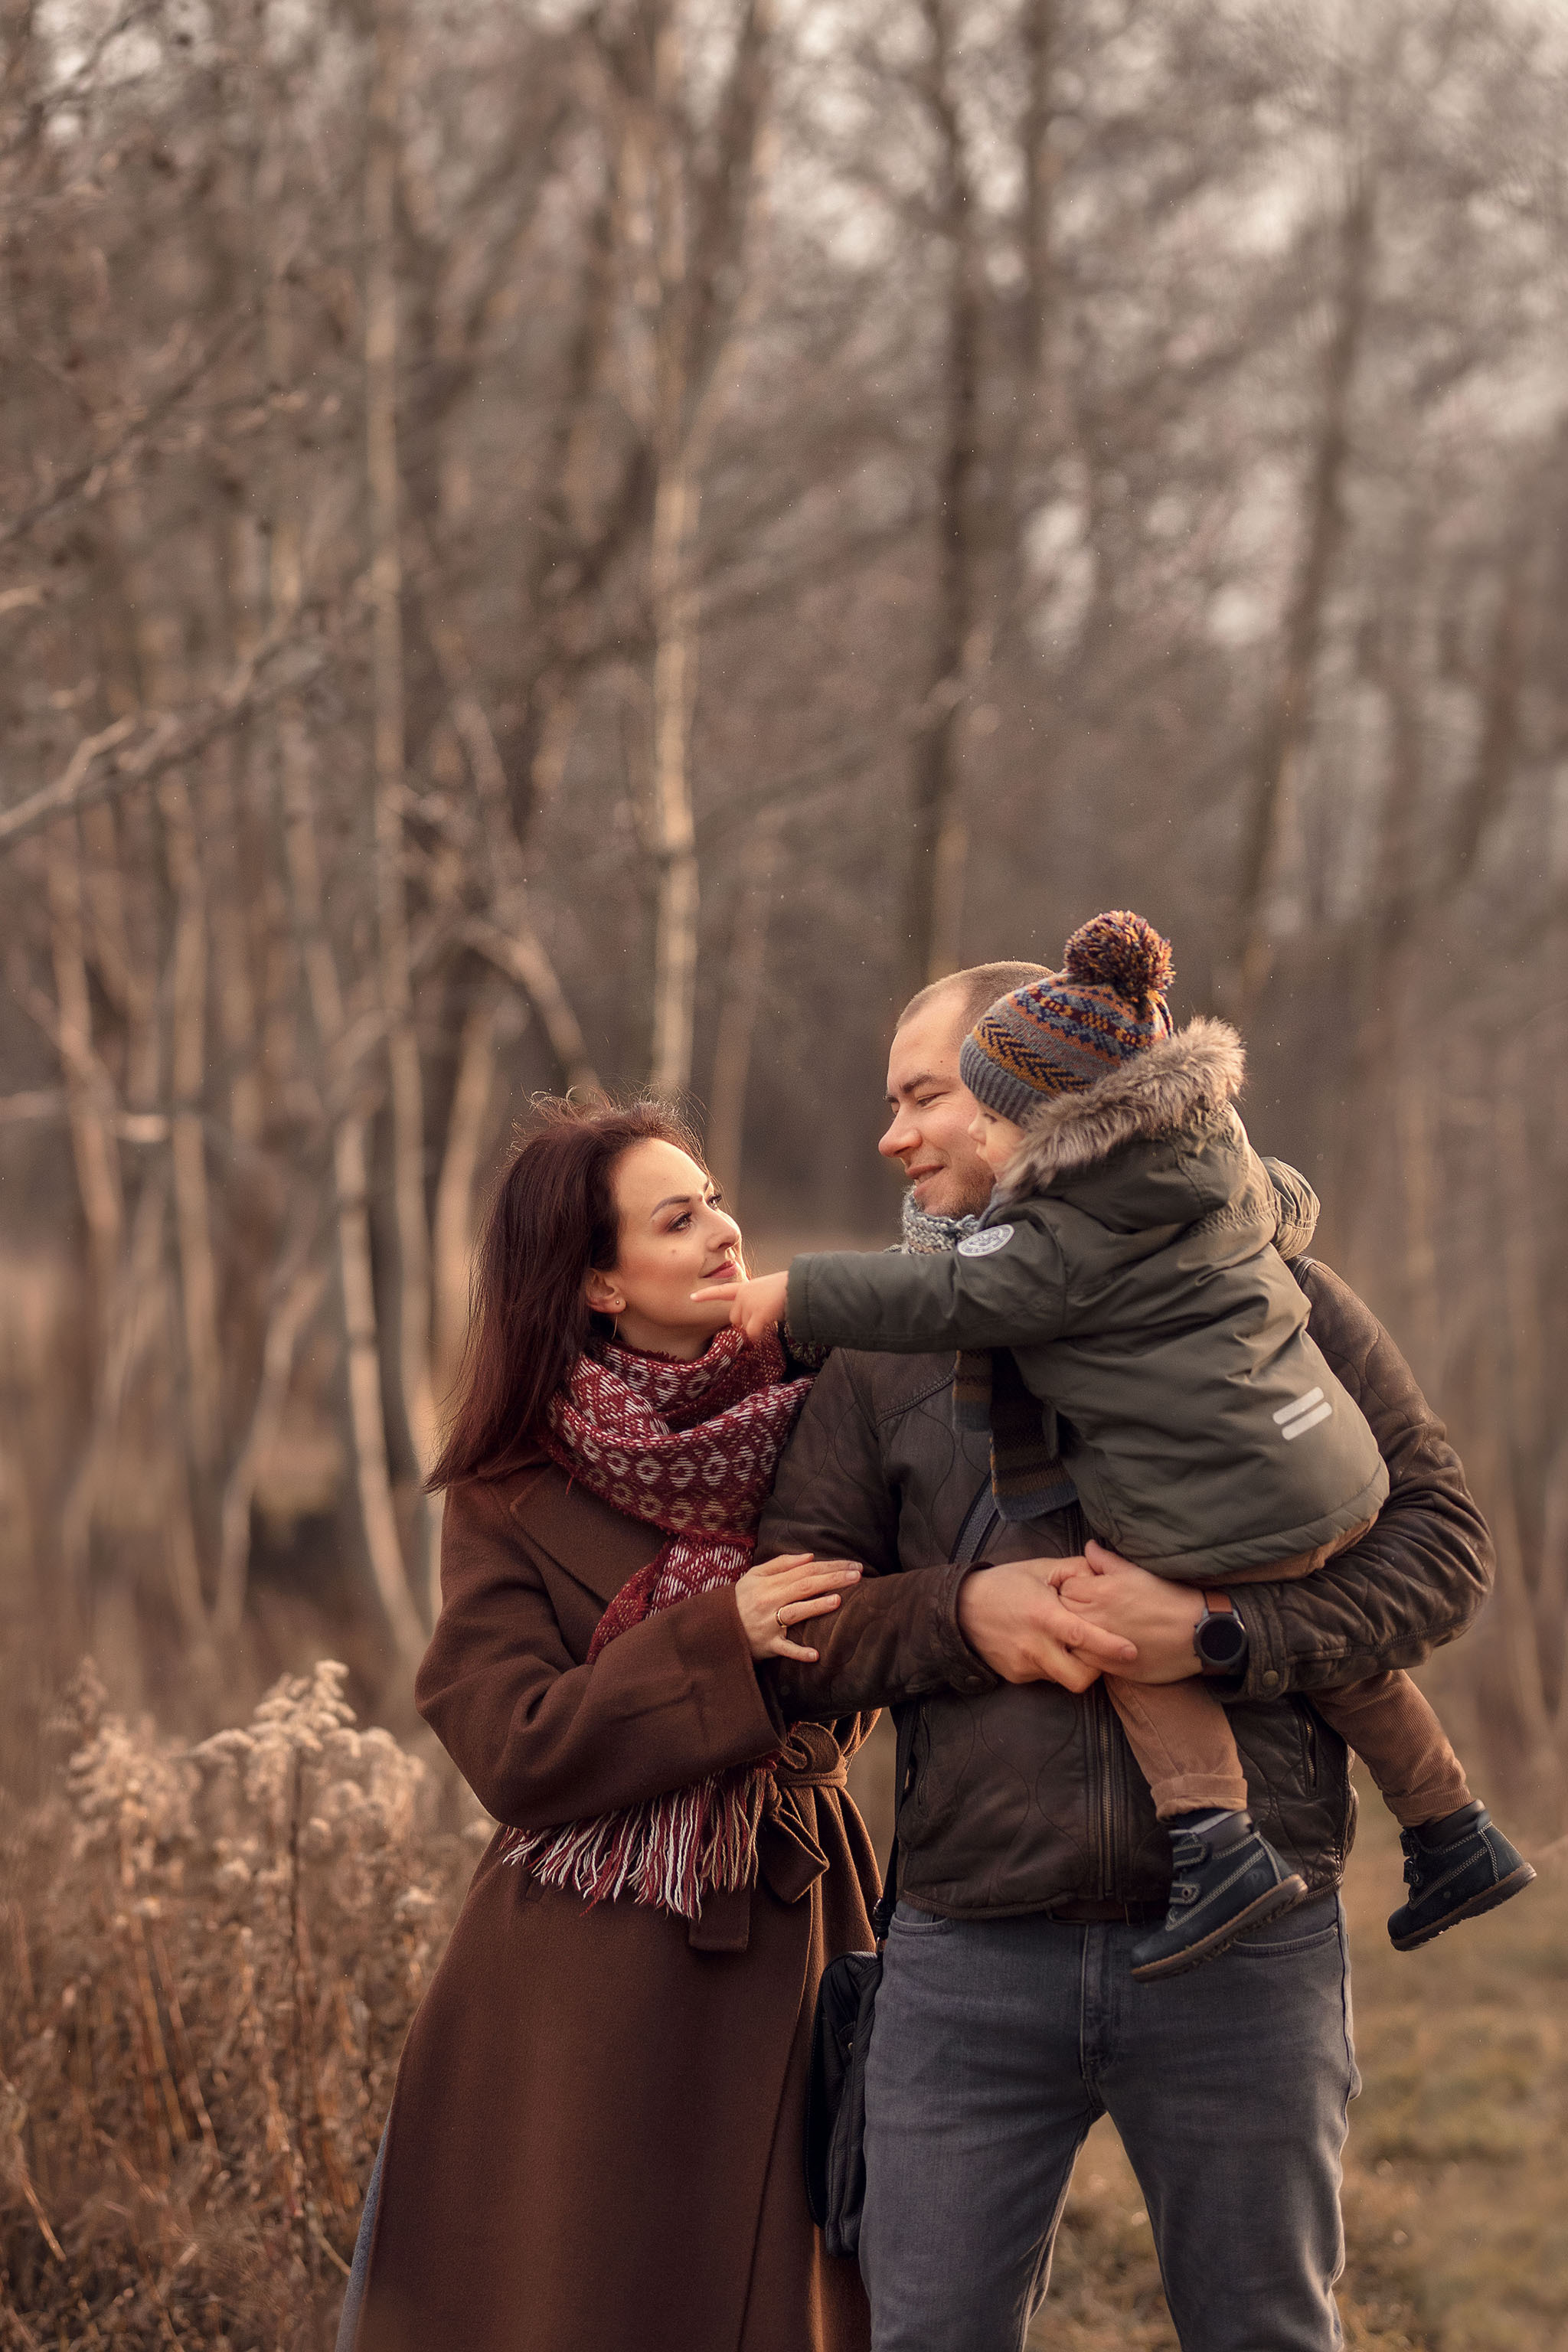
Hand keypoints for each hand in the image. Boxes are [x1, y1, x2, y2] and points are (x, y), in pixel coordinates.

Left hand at [691, 1269, 789, 1343]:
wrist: (800, 1285)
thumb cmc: (788, 1289)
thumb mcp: (766, 1291)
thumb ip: (755, 1302)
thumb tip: (752, 1323)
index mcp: (746, 1287)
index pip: (722, 1291)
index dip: (706, 1295)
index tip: (692, 1297)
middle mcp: (744, 1295)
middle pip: (735, 1319)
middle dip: (747, 1322)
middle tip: (764, 1317)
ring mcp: (749, 1304)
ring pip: (745, 1327)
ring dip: (756, 1328)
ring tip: (771, 1317)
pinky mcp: (757, 1314)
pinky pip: (752, 1333)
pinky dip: (759, 1335)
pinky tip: (769, 1328)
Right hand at [734, 1552, 861, 1662]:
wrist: (717, 1627)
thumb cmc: (742, 1599)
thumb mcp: (755, 1575)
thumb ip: (781, 1564)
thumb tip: (810, 1557)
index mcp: (770, 1583)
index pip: (806, 1570)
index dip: (830, 1566)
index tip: (853, 1565)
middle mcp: (770, 1601)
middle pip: (806, 1586)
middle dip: (833, 1579)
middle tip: (858, 1575)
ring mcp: (769, 1624)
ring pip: (796, 1612)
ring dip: (817, 1607)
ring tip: (838, 1600)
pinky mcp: (768, 1645)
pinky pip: (785, 1649)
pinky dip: (799, 1652)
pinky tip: (816, 1654)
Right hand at [956, 1558, 1137, 1691]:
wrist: (960, 1609)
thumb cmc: (1005, 1584)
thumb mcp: (1039, 1569)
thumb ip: (1075, 1570)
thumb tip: (1103, 1571)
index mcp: (1042, 1615)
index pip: (1081, 1636)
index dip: (1108, 1646)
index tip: (1131, 1651)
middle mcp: (1034, 1645)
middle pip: (1078, 1677)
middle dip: (1095, 1670)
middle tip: (1099, 1653)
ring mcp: (1024, 1665)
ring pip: (1063, 1679)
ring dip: (1073, 1666)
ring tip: (1069, 1646)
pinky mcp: (1016, 1677)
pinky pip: (1045, 1677)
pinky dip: (1052, 1665)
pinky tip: (1044, 1647)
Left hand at [1048, 1541, 1203, 1683]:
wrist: (1198, 1633)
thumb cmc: (1170, 1597)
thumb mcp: (1137, 1571)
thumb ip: (1106, 1560)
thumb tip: (1088, 1547)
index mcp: (1102, 1591)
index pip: (1065, 1586)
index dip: (1071, 1586)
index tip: (1081, 1589)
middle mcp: (1097, 1617)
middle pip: (1063, 1611)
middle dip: (1067, 1608)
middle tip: (1082, 1607)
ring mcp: (1102, 1643)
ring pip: (1069, 1638)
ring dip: (1074, 1632)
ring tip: (1088, 1628)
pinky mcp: (1112, 1665)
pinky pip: (1084, 1660)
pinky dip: (1085, 1652)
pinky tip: (1097, 1646)